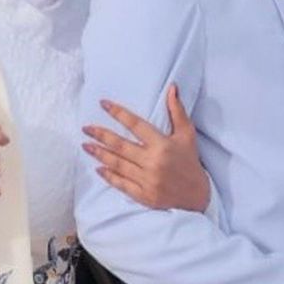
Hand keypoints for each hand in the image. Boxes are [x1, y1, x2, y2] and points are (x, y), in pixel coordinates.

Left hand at [82, 84, 210, 212]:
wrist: (196, 196)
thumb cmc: (189, 161)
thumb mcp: (187, 135)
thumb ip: (177, 111)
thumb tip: (171, 87)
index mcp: (162, 145)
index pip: (135, 125)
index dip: (118, 113)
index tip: (103, 104)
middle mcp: (153, 162)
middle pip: (121, 145)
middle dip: (101, 135)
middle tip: (86, 128)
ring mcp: (147, 180)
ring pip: (118, 164)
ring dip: (100, 154)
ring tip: (86, 145)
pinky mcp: (144, 195)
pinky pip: (121, 184)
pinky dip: (109, 176)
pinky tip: (98, 168)